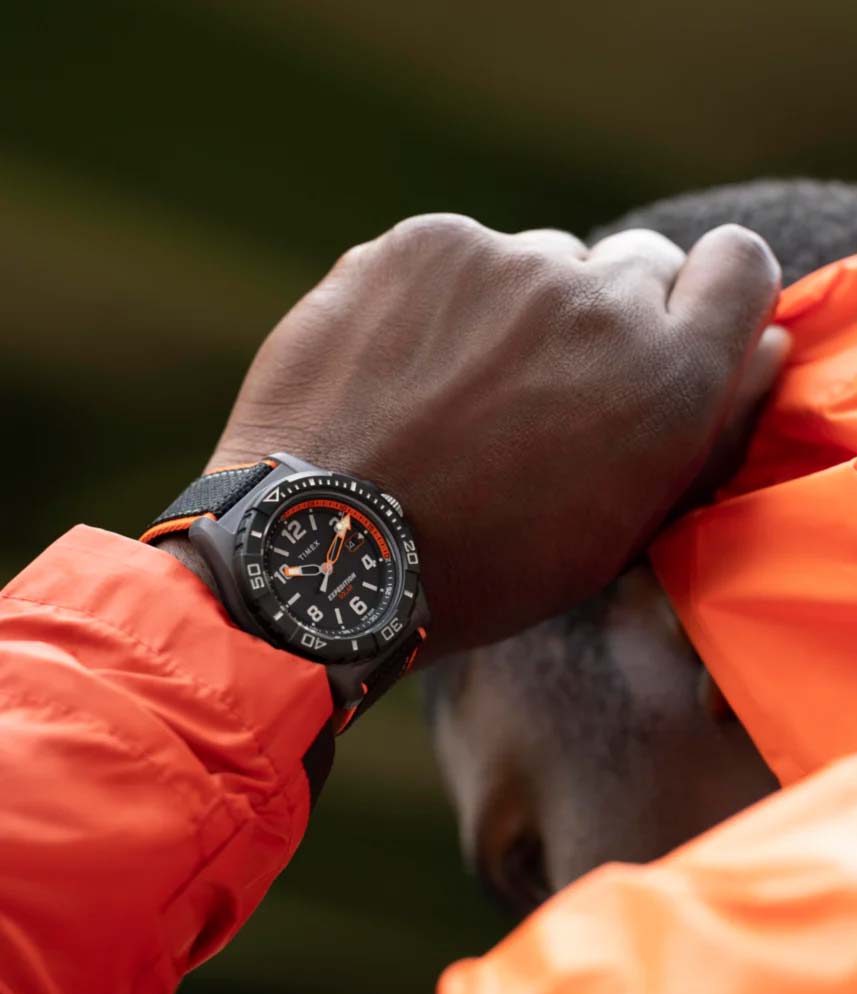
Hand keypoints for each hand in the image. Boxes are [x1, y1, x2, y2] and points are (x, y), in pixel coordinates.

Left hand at [205, 215, 785, 656]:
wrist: (325, 551)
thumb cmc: (480, 565)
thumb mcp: (617, 531)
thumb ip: (704, 430)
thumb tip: (757, 346)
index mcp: (668, 380)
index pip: (737, 269)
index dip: (706, 296)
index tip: (668, 326)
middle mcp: (601, 301)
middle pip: (635, 265)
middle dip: (603, 318)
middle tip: (539, 392)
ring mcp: (507, 261)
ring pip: (539, 261)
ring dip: (515, 310)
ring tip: (452, 397)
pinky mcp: (425, 243)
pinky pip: (458, 256)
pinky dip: (438, 300)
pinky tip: (400, 373)